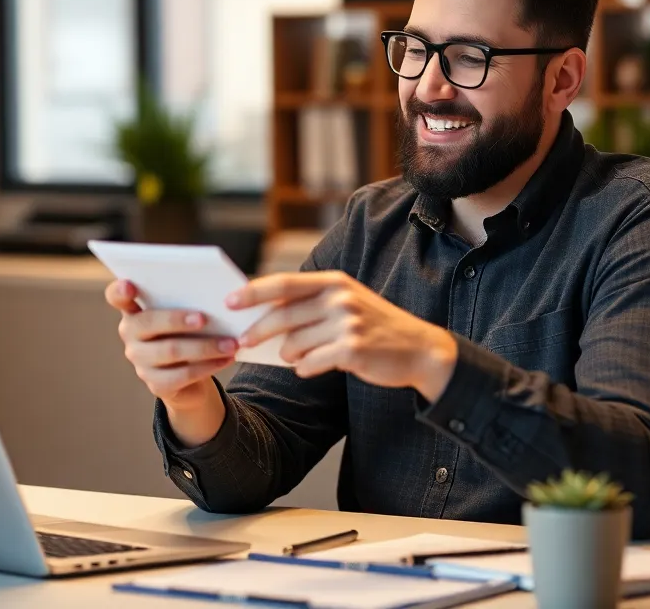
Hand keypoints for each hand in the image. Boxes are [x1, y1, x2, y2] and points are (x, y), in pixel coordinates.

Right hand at [106, 279, 237, 409]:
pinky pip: (183, 375)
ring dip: (205, 346)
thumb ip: (189, 302)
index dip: (119, 290)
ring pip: (170, 350)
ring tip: (231, 343)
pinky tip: (227, 359)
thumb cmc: (189, 332)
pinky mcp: (156, 384)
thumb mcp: (186, 314)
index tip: (130, 285)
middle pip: (148, 323)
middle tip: (205, 318)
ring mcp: (140, 360)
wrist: (191, 374)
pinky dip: (209, 366)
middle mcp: (131, 334)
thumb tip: (215, 296)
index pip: (116, 296)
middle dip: (177, 319)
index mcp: (135, 309)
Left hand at [230, 271, 457, 401]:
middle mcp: (340, 298)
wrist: (419, 349)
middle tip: (243, 343)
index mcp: (335, 282)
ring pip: (294, 342)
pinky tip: (309, 367)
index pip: (284, 283)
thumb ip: (312, 303)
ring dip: (286, 353)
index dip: (254, 292)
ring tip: (291, 356)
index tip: (230, 301)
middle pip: (283, 315)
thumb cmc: (375, 326)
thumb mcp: (347, 302)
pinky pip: (311, 363)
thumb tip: (264, 314)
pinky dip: (305, 368)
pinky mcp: (352, 349)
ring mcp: (347, 323)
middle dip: (257, 331)